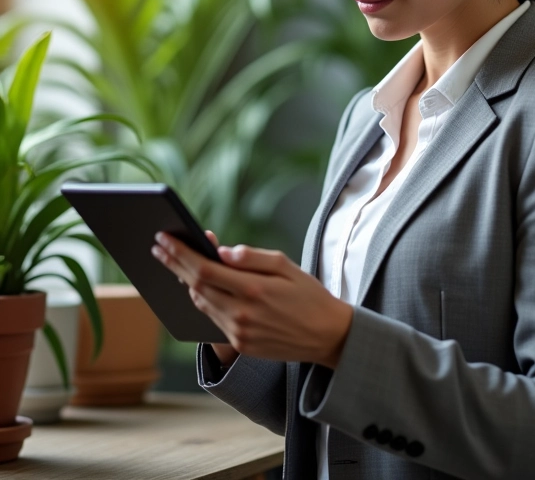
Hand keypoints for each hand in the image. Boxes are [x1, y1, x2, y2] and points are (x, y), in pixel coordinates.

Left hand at [151, 232, 352, 367]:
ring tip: (174, 263)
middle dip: (174, 264)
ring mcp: (239, 333)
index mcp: (254, 289)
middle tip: (158, 247)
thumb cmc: (309, 294)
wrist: (327, 335)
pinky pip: (213, 318)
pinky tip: (198, 287)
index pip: (205, 268)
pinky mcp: (240, 345)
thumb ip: (253, 257)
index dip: (180, 253)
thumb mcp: (288, 266)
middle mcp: (241, 314)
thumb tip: (221, 251)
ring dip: (185, 282)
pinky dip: (203, 299)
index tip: (165, 239)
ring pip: (201, 303)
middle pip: (195, 286)